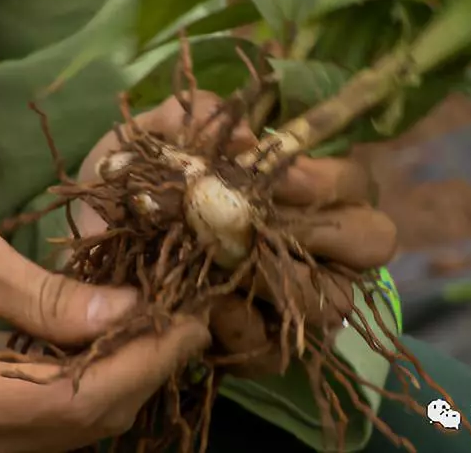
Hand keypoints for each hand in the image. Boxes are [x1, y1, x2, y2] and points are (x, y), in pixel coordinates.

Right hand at [0, 210, 208, 452]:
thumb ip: (46, 294)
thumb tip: (127, 308)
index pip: (86, 398)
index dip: (150, 360)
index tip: (193, 319)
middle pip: (89, 424)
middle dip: (149, 371)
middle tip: (186, 319)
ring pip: (74, 432)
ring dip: (125, 381)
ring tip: (158, 327)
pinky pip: (47, 426)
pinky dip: (88, 389)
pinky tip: (105, 347)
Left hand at [76, 91, 396, 377]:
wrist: (99, 248)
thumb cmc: (142, 186)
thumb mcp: (150, 141)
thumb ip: (189, 121)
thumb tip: (244, 138)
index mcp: (310, 191)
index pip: (354, 182)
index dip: (324, 180)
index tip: (276, 177)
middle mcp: (322, 246)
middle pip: (371, 240)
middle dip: (316, 231)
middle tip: (256, 223)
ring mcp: (299, 301)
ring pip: (332, 302)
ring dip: (277, 279)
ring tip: (224, 261)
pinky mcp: (265, 347)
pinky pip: (276, 348)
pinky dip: (242, 328)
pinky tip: (207, 306)